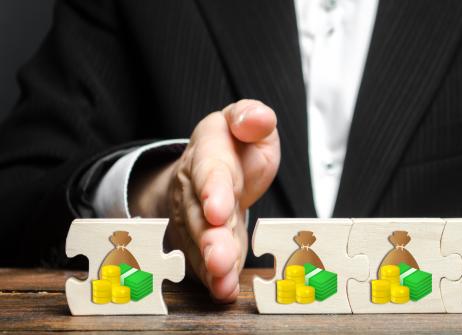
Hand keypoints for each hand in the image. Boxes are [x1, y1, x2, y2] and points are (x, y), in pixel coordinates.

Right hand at [129, 99, 279, 301]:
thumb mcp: (245, 120)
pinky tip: (224, 291)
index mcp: (209, 153)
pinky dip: (214, 277)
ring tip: (223, 283)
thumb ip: (251, 118)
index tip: (218, 210)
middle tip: (220, 259)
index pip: (210, 171)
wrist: (210, 168)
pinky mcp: (203, 240)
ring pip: (200, 243)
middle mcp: (196, 188)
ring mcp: (196, 217)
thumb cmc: (234, 145)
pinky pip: (204, 259)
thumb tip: (258, 119)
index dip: (212, 191)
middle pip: (199, 215)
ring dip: (211, 264)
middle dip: (210, 239)